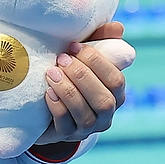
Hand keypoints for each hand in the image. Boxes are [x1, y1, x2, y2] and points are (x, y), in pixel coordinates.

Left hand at [36, 21, 125, 144]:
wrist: (47, 107)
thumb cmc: (71, 74)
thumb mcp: (83, 56)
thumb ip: (100, 40)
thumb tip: (117, 27)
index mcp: (115, 93)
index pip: (116, 80)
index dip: (97, 62)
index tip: (74, 46)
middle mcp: (106, 114)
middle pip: (104, 101)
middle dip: (82, 77)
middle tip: (62, 59)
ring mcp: (87, 127)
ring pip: (86, 115)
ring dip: (68, 91)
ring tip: (51, 73)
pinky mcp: (67, 136)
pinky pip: (65, 126)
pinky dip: (57, 107)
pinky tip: (48, 92)